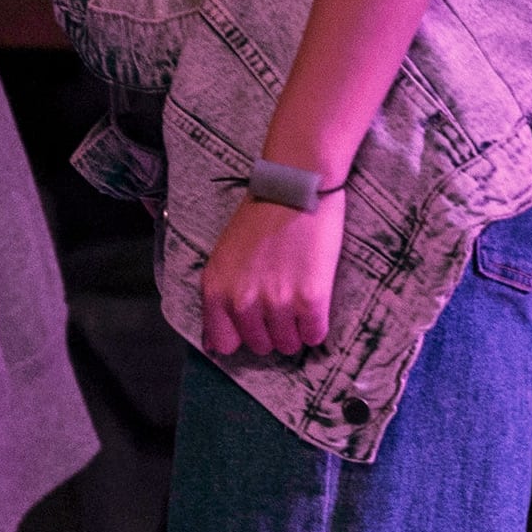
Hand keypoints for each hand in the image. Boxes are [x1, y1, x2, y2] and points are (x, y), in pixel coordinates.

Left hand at [198, 192, 347, 357]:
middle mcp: (242, 300)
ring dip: (296, 329)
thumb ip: (219, 299)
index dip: (243, 335)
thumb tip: (215, 347)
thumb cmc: (260, 216)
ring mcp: (277, 302)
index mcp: (216, 289)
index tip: (256, 322)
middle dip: (272, 330)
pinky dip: (316, 325)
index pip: (224, 343)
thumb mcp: (224, 256)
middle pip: (260, 346)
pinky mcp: (310, 299)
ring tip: (300, 298)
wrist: (296, 185)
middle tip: (283, 300)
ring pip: (288, 345)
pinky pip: (314, 335)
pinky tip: (315, 299)